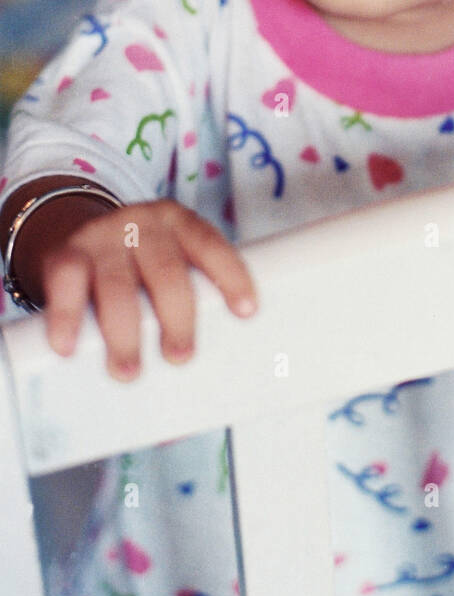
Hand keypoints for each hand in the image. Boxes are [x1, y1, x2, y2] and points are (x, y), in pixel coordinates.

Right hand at [36, 199, 256, 380]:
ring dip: (125, 333)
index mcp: (179, 224)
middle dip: (177, 318)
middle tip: (180, 357)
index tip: (247, 312)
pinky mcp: (65, 253)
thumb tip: (207, 370)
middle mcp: (143, 225)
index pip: (211, 246)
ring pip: (117, 286)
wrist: (76, 234)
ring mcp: (103, 237)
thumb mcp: (165, 262)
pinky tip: (69, 346)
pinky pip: (67, 283)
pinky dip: (67, 317)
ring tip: (129, 371)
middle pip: (167, 272)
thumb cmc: (136, 263)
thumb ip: (185, 294)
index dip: (231, 276)